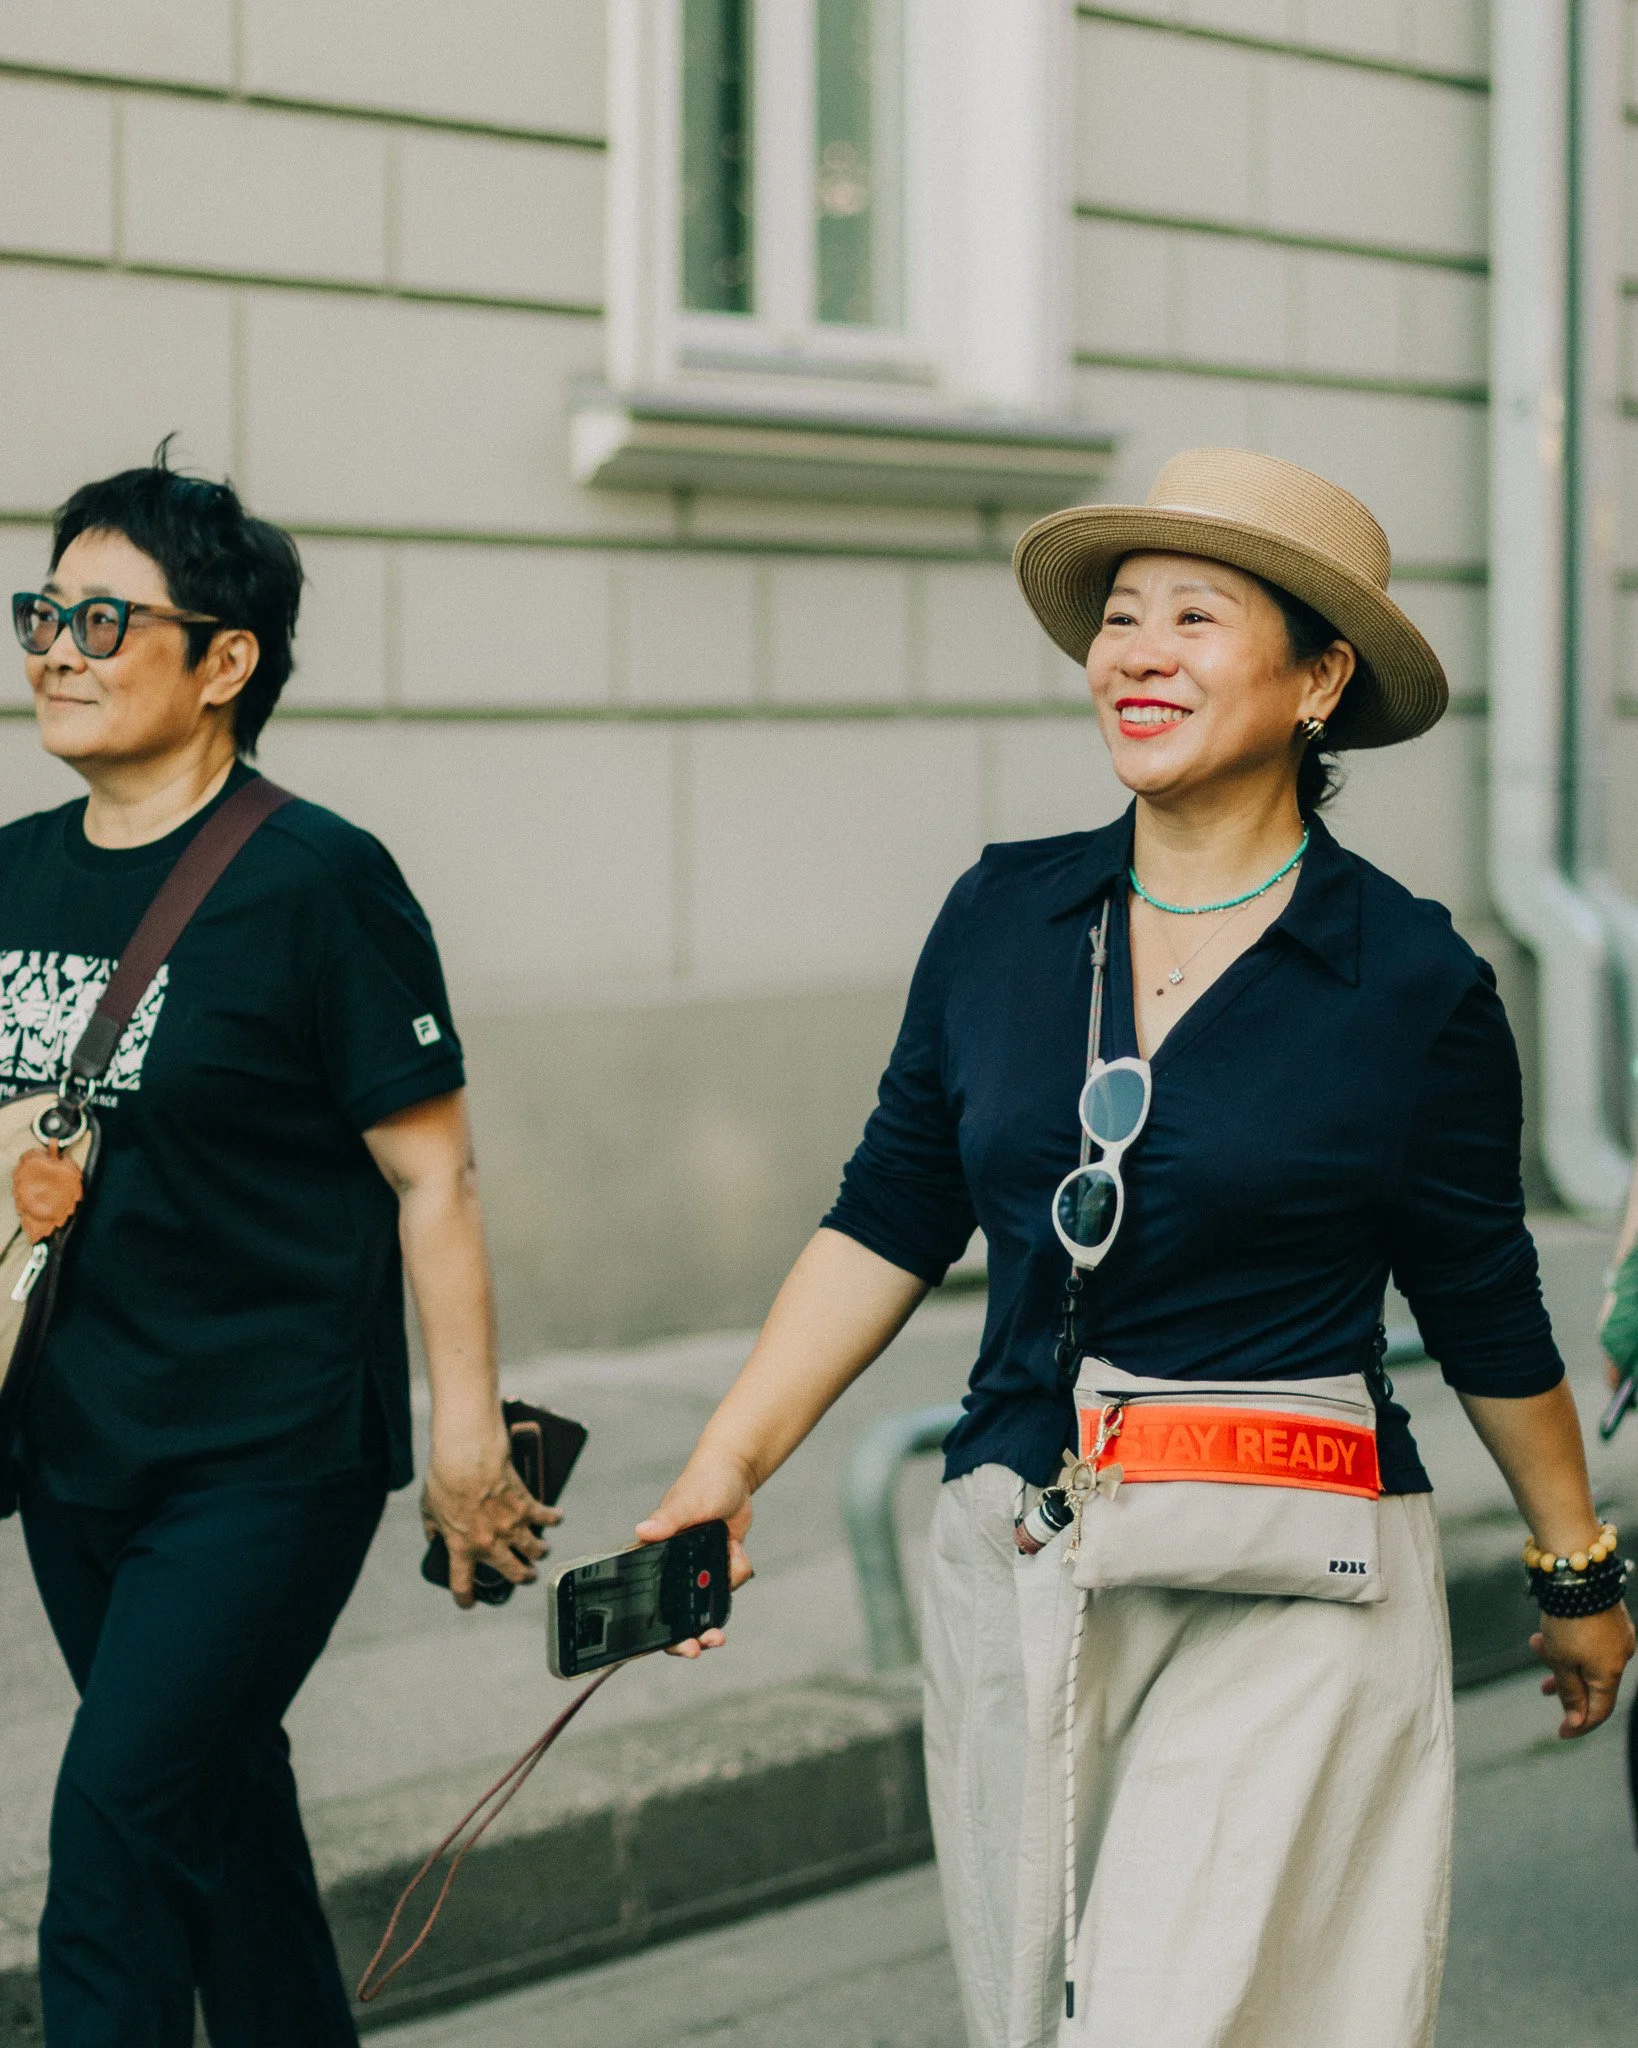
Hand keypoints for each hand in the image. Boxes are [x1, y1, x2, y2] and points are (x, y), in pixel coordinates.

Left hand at [422, 1415, 559, 1609]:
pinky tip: (556, 1516)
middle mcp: (489, 1543)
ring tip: (541, 1549)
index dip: (466, 1599)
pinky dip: (553, 1517)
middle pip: (515, 1574)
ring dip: (540, 1551)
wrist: (466, 1455)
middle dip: (524, 1577)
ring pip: (537, 1551)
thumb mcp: (428, 1509)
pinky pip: (548, 1518)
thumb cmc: (444, 1478)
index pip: (462, 1585)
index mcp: (461, 1547)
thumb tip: (432, 1536)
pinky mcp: (526, 1506)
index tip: (469, 1602)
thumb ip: (432, 1528)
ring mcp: (511, 1526)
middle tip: (527, 1574)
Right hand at [635, 1451, 755, 1657]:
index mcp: (653, 1555)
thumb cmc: (704, 1483)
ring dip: (714, 1612)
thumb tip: (643, 1531)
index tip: (672, 1646)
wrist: (735, 1475)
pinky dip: (737, 1571)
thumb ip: (667, 1519)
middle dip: (688, 1635)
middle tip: (705, 1644)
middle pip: (674, 1614)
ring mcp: (696, 1570)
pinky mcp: (717, 1566)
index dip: (654, 1629)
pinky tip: (736, 1548)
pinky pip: (728, 1584)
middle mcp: (671, 1568)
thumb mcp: (687, 1502)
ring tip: (722, 1611)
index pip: (644, 1599)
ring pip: (704, 1604)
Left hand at [1532, 1603, 1635, 1736]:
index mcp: (1610, 1672)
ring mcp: (1618, 1636)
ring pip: (1588, 1658)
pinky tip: (1549, 1631)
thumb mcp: (1562, 1661)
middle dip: (1565, 1684)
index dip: (1580, 1724)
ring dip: (1561, 1658)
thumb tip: (1576, 1721)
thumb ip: (1570, 1692)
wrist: (1578, 1572)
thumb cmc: (1568, 1620)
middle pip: (1593, 1683)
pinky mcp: (1611, 1618)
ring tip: (1536, 1646)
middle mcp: (1620, 1656)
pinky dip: (1570, 1643)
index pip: (1600, 1710)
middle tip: (1542, 1688)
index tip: (1561, 1734)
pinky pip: (1591, 1641)